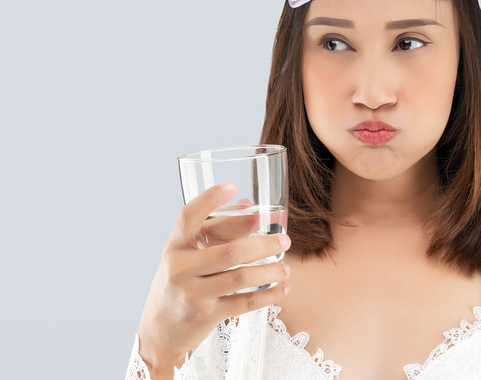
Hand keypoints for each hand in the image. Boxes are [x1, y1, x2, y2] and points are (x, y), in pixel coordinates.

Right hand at [137, 182, 290, 376]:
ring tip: (285, 267)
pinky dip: (268, 295)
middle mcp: (180, 267)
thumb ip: (216, 230)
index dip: (209, 199)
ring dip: (270, 271)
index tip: (231, 186)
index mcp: (175, 246)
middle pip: (229, 251)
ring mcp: (192, 293)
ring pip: (240, 277)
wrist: (159, 330)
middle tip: (284, 240)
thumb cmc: (180, 284)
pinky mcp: (206, 315)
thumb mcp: (188, 255)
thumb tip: (249, 205)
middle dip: (264, 244)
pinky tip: (283, 288)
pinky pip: (244, 303)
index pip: (188, 217)